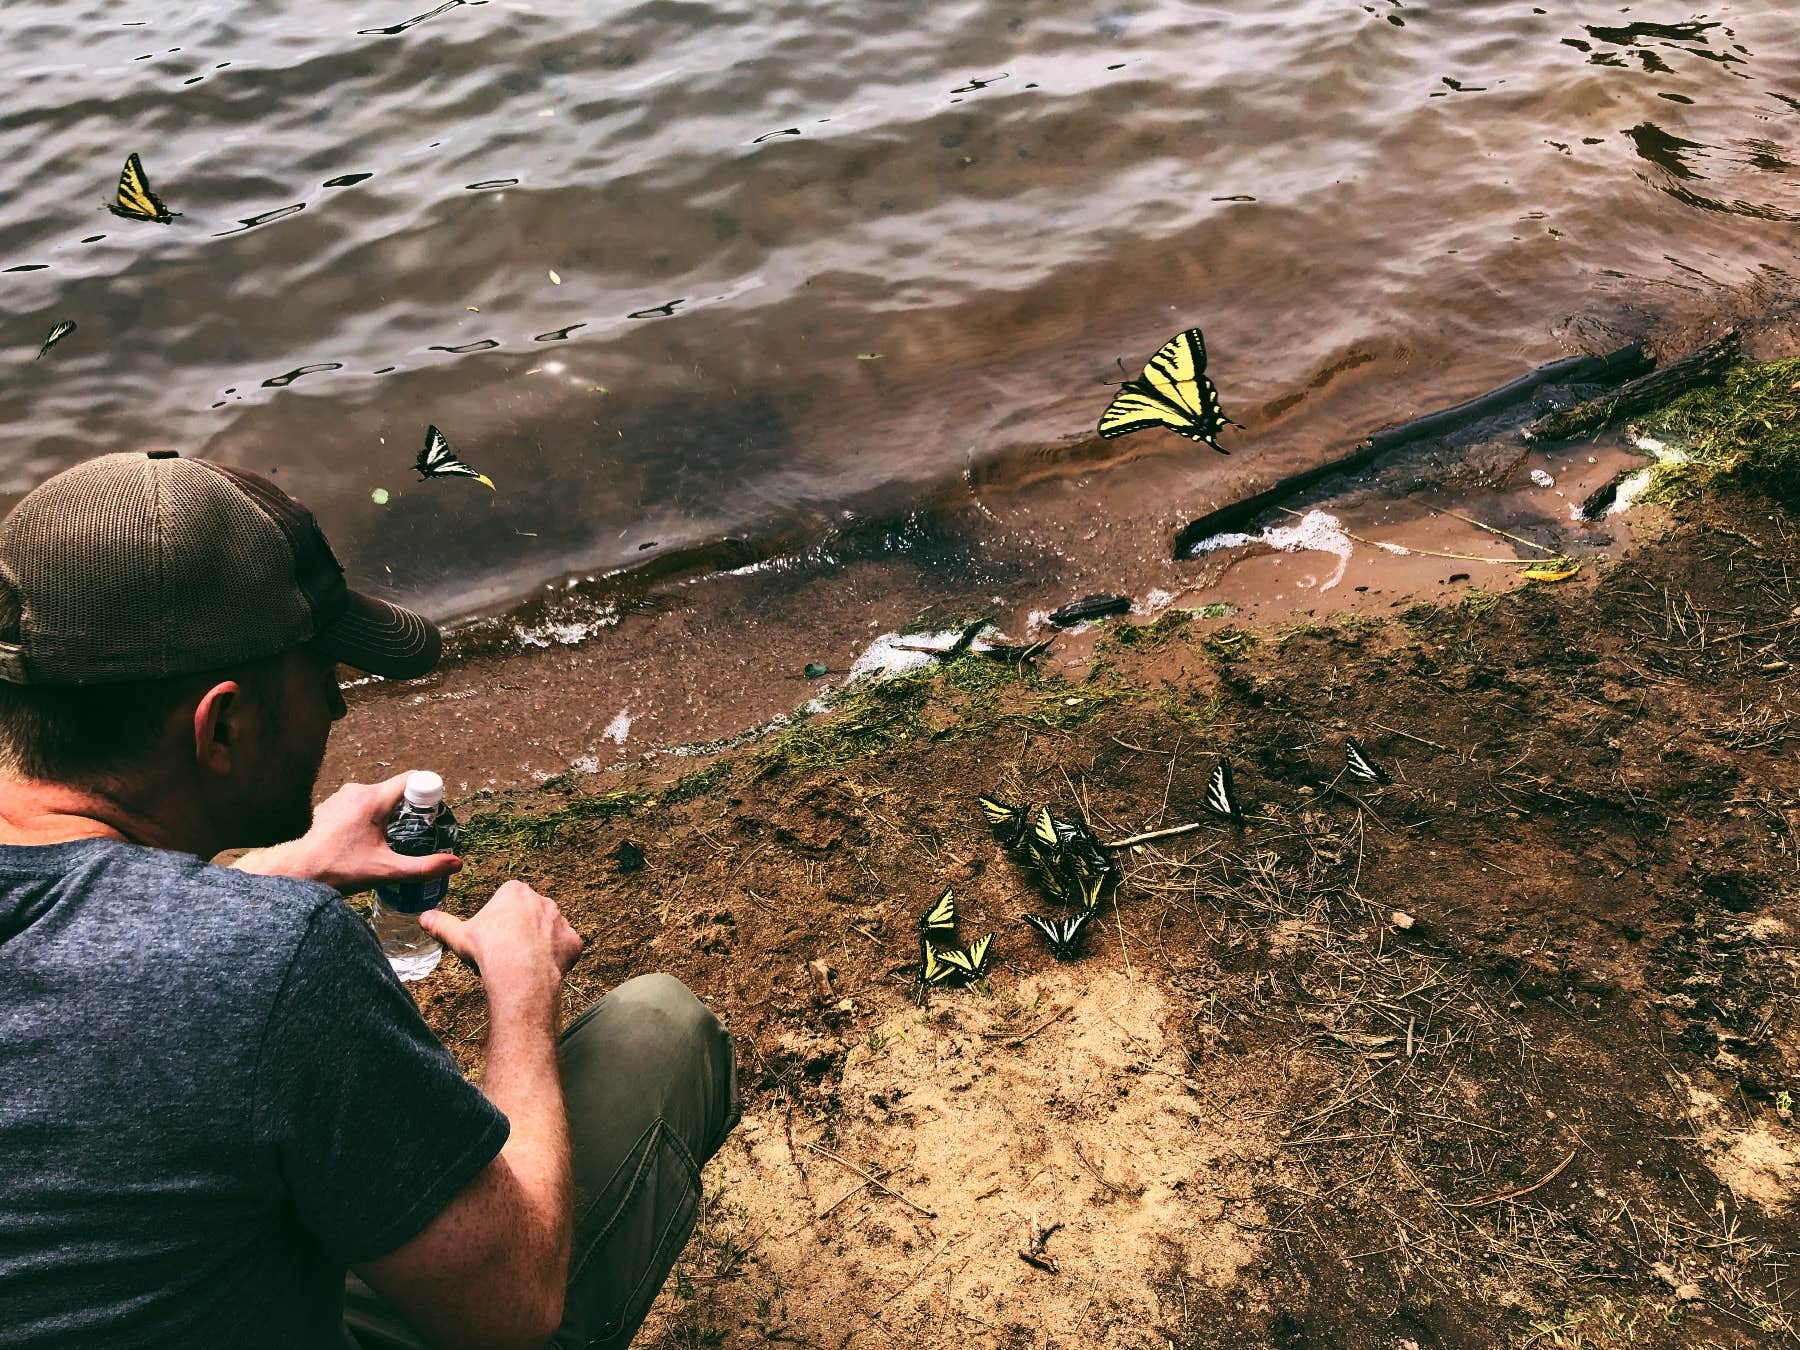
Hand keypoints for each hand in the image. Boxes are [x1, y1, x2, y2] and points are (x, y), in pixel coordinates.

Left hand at [230, 773, 461, 894]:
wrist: (294, 872)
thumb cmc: (337, 869)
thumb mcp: (386, 871)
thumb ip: (424, 867)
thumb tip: (456, 863)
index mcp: (373, 799)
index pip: (412, 779)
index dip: (428, 793)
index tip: (434, 814)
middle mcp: (356, 790)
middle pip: (395, 790)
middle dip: (409, 810)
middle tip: (415, 834)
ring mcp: (340, 796)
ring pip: (376, 798)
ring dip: (386, 815)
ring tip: (388, 841)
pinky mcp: (328, 806)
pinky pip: (358, 804)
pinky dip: (367, 818)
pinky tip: (363, 841)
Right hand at [422, 881, 581, 1021]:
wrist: (520, 974)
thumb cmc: (489, 951)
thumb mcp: (458, 936)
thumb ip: (441, 924)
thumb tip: (423, 918)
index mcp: (515, 892)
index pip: (507, 901)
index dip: (498, 921)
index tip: (491, 937)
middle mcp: (542, 900)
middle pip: (529, 915)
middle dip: (519, 930)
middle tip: (506, 952)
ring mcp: (561, 920)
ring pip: (548, 931)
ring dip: (539, 943)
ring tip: (522, 964)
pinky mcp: (574, 942)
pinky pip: (565, 948)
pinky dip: (557, 958)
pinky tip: (542, 970)